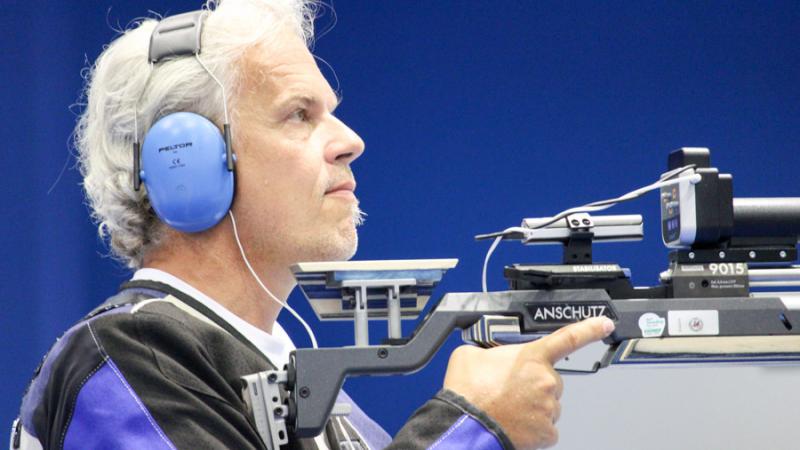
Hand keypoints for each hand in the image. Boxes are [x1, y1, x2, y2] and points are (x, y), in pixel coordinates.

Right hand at [443, 317, 614, 449]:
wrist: (465, 424)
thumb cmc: (468, 392)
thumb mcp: (470, 354)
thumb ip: (489, 351)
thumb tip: (487, 356)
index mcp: (531, 356)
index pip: (569, 337)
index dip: (590, 329)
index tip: (604, 324)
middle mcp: (546, 380)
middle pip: (550, 379)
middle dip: (534, 383)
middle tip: (510, 389)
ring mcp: (549, 407)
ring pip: (548, 404)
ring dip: (532, 405)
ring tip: (508, 407)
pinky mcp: (547, 432)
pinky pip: (546, 427)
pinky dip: (533, 427)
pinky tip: (515, 423)